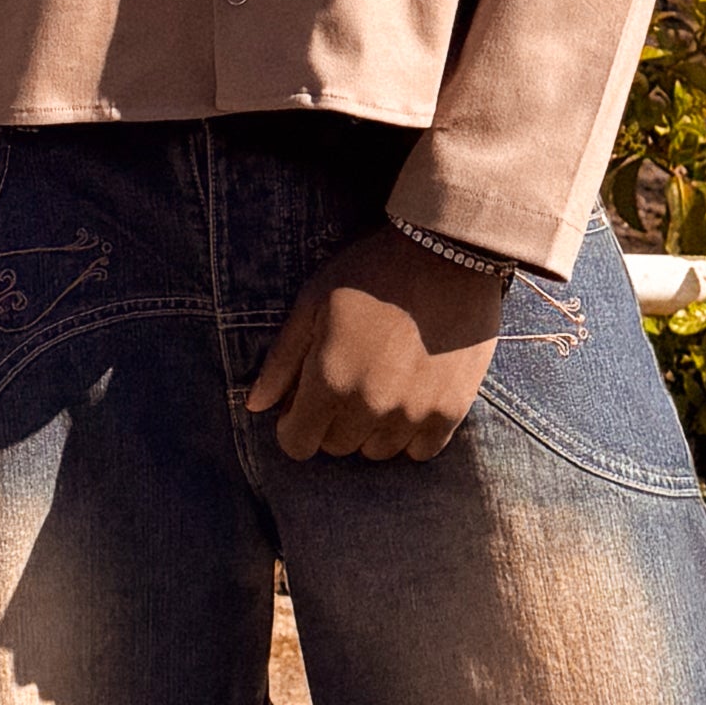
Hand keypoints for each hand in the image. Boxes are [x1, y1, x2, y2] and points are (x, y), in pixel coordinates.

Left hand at [248, 227, 511, 463]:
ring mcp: (414, 412)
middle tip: (344, 383)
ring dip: (371, 429)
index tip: (302, 404)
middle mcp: (371, 406)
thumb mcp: (312, 303)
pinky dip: (410, 433)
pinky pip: (421, 451)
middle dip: (331, 422)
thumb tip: (254, 406)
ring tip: (379, 386)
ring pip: (378, 451)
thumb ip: (282, 361)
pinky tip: (409, 398)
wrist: (448, 253)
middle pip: (338, 446)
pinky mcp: (450, 410)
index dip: (293, 425)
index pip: (297, 444)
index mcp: (329, 380)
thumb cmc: (371, 272)